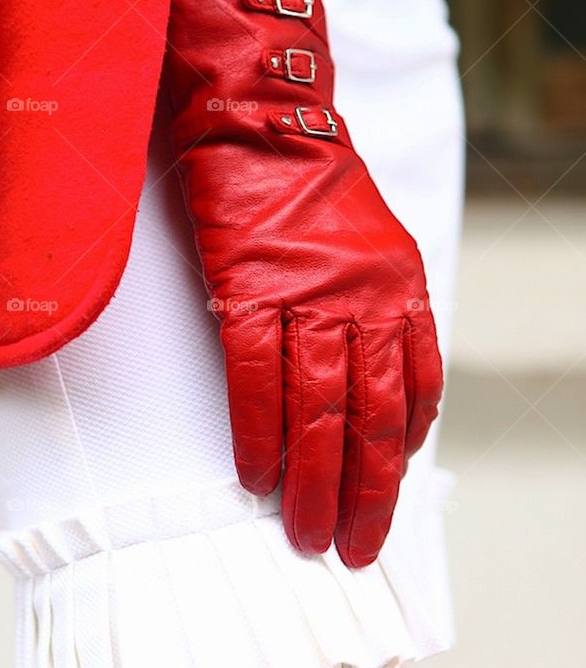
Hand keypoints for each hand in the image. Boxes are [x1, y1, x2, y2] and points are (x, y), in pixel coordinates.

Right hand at [164, 0, 443, 567]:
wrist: (254, 117)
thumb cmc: (301, 183)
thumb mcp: (365, 244)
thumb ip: (370, 310)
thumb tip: (363, 379)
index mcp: (400, 287)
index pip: (416, 393)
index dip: (401, 455)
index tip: (384, 495)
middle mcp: (365, 297)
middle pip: (371, 417)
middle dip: (364, 493)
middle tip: (352, 549)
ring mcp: (308, 294)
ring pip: (320, 410)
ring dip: (314, 482)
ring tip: (305, 534)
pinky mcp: (251, 288)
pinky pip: (258, 378)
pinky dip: (258, 432)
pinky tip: (255, 475)